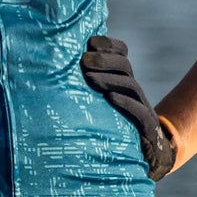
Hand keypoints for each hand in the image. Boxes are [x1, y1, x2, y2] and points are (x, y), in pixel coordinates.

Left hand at [82, 34, 178, 178]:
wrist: (148, 155)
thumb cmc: (113, 128)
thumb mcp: (98, 104)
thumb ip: (84, 88)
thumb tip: (49, 72)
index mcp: (122, 79)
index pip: (122, 52)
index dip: (109, 44)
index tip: (89, 42)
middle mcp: (134, 90)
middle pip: (125, 65)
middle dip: (104, 60)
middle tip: (83, 60)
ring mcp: (142, 106)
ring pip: (131, 84)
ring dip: (109, 78)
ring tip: (90, 77)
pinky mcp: (146, 126)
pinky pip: (140, 111)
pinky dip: (125, 103)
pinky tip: (110, 99)